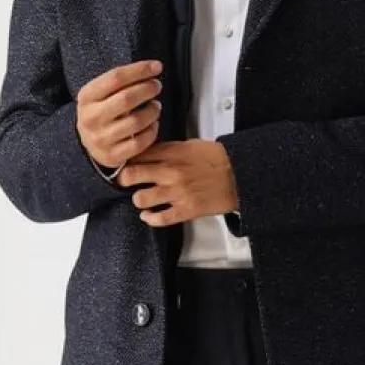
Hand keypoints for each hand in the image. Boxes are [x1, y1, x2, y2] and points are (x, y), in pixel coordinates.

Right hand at [75, 60, 163, 170]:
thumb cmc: (101, 112)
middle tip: (157, 86)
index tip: (157, 66)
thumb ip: (120, 83)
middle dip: (147, 89)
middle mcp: (91, 118)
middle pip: (126, 99)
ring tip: (156, 106)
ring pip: (136, 122)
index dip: (139, 70)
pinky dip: (152, 132)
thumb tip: (153, 69)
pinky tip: (154, 124)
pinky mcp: (113, 156)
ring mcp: (101, 139)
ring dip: (152, 111)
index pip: (116, 78)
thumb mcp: (100, 94)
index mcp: (87, 97)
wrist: (88, 144)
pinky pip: (140, 143)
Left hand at [117, 140, 239, 226]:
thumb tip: (148, 154)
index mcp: (171, 153)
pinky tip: (149, 215)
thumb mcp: (189, 145)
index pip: (137, 155)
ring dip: (139, 200)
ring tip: (143, 199)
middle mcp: (170, 172)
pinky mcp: (186, 210)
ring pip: (141, 199)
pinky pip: (159, 219)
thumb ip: (166, 150)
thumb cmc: (217, 160)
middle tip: (127, 182)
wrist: (239, 175)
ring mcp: (177, 193)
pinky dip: (150, 219)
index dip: (127, 160)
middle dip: (125, 180)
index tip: (125, 164)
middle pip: (130, 176)